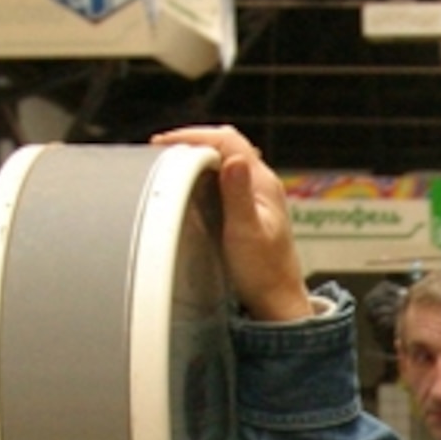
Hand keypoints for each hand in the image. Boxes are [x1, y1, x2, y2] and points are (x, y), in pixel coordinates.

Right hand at [151, 125, 310, 322]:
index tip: (164, 144)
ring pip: (227, 161)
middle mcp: (264, 185)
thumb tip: (233, 160)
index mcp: (264, 184)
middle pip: (227, 145)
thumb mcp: (246, 233)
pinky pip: (227, 180)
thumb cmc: (265, 275)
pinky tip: (190, 186)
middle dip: (193, 142)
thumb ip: (239, 195)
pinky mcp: (253, 211)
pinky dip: (205, 175)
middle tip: (162, 150)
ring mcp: (260, 198)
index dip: (194, 136)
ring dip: (199, 157)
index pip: (229, 141)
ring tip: (170, 163)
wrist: (278, 303)